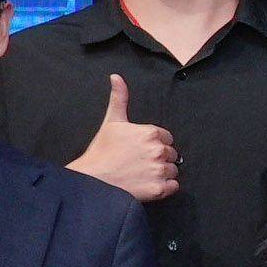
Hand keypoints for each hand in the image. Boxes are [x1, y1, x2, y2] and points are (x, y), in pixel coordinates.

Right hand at [74, 69, 180, 202]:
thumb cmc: (102, 151)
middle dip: (159, 158)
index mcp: (150, 133)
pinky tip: (148, 184)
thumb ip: (119, 98)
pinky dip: (165, 187)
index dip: (154, 144)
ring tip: (142, 174)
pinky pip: (174, 186)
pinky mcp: (159, 189)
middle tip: (139, 163)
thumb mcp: (112, 121)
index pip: (166, 138)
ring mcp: (159, 170)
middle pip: (171, 154)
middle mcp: (158, 150)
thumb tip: (116, 76)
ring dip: (162, 173)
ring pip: (173, 170)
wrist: (92, 180)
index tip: (140, 150)